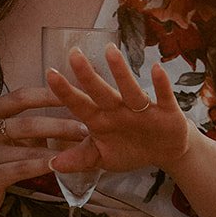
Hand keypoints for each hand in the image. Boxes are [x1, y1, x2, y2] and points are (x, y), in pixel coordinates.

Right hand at [0, 86, 86, 216]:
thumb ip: (16, 127)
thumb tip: (54, 119)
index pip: (20, 97)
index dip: (48, 93)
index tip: (73, 90)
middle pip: (28, 121)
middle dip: (61, 122)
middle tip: (88, 124)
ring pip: (29, 145)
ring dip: (60, 144)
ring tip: (84, 145)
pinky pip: (23, 168)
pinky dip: (45, 165)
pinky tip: (62, 165)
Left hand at [44, 45, 191, 176]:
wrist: (164, 152)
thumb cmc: (128, 149)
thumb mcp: (103, 158)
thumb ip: (80, 159)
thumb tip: (53, 164)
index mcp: (101, 120)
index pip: (80, 105)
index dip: (65, 92)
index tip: (50, 74)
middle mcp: (118, 110)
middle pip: (101, 92)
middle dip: (88, 76)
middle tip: (74, 54)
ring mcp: (141, 109)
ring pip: (130, 90)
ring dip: (121, 72)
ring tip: (111, 52)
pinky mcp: (166, 111)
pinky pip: (164, 96)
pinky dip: (161, 84)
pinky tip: (156, 68)